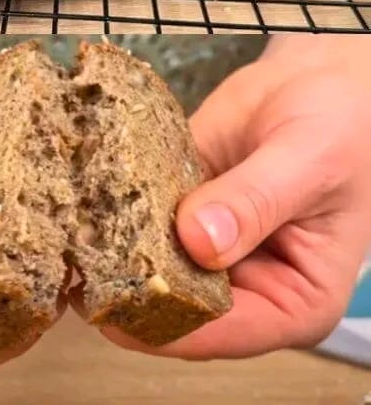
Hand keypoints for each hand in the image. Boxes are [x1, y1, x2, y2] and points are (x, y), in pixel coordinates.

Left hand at [100, 37, 370, 358]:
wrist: (317, 78)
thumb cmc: (340, 125)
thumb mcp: (309, 160)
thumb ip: (256, 201)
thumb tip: (198, 242)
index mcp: (291, 300)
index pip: (221, 332)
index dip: (163, 321)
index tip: (111, 297)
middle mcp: (244, 284)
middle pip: (174, 305)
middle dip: (128, 285)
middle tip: (76, 257)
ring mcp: (205, 246)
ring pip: (149, 262)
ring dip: (111, 246)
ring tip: (70, 226)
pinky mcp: (179, 208)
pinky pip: (141, 216)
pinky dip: (114, 207)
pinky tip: (86, 193)